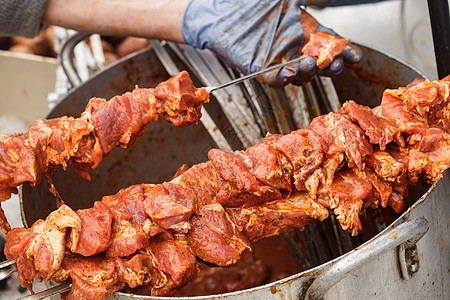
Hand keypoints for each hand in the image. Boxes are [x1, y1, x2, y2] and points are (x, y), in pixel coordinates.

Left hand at [182, 0, 362, 86]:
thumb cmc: (257, 5)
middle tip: (336, 63)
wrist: (225, 12)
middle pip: (320, 64)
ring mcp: (281, 61)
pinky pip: (276, 80)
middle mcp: (296, 50)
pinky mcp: (263, 70)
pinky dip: (283, 78)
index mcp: (306, 33)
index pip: (331, 45)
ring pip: (301, 75)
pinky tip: (289, 72)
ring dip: (309, 72)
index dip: (345, 51)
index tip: (356, 56)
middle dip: (331, 66)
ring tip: (311, 63)